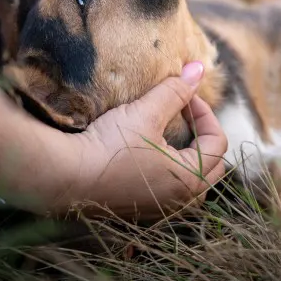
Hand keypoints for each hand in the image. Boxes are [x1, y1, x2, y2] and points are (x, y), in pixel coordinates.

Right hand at [65, 61, 227, 219]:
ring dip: (189, 156)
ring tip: (171, 133)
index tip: (183, 95)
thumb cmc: (108, 146)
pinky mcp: (140, 212)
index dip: (205, 112)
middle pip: (212, 166)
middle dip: (203, 136)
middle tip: (183, 114)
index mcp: (191, 180)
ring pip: (192, 182)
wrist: (63, 178)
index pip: (217, 142)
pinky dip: (170, 171)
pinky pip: (170, 191)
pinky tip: (150, 154)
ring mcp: (160, 211)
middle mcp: (181, 202)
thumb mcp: (145, 113)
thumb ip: (175, 92)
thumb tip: (199, 68)